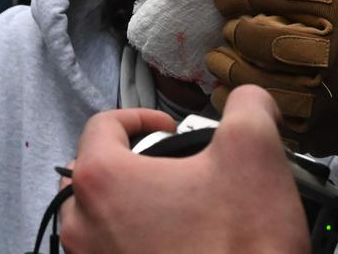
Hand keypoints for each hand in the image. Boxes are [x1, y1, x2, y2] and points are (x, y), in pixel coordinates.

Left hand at [59, 86, 307, 253]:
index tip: (172, 129)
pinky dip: (131, 244)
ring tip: (172, 210)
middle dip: (128, 163)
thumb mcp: (254, 152)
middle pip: (89, 175)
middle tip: (171, 170)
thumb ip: (248, 106)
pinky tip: (176, 244)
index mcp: (102, 180)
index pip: (102, 125)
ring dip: (124, 207)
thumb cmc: (240, 246)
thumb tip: (249, 99)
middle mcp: (83, 226)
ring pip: (92, 221)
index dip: (142, 117)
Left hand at [208, 0, 337, 158]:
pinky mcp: (316, 130)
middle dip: (233, 27)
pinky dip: (241, 100)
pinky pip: (261, 113)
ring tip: (223, 57)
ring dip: (227, 65)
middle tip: (230, 26)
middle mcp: (325, 51)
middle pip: (252, 34)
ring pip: (248, 77)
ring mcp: (319, 95)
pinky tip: (237, 89)